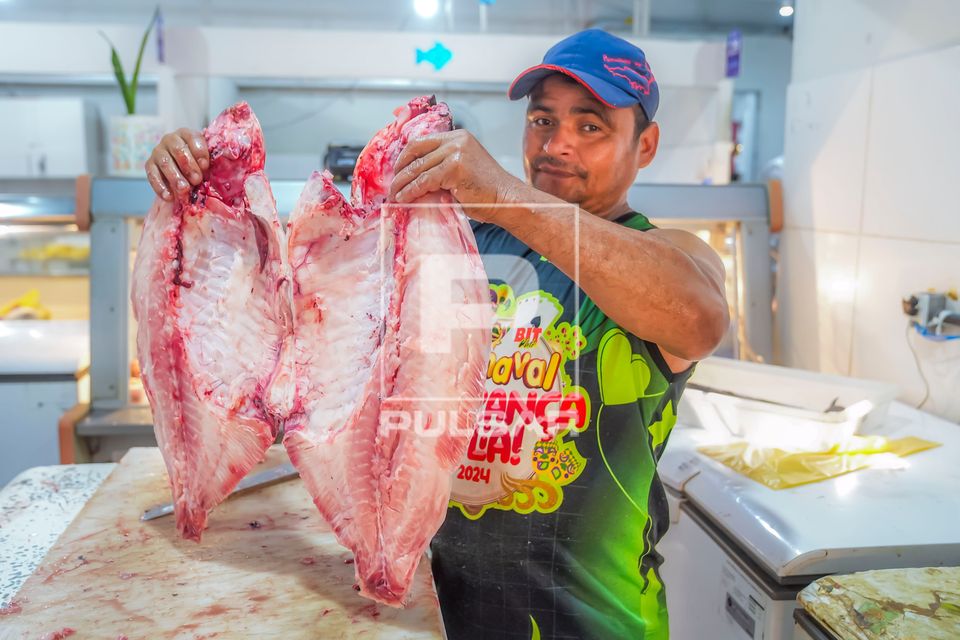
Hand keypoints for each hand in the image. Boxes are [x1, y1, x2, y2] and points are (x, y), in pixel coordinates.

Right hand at [145, 128, 209, 200]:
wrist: (182, 175)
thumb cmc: (198, 166)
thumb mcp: (206, 161)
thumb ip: (210, 161)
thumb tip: (219, 161)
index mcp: (186, 135)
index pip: (192, 137)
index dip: (199, 152)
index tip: (205, 166)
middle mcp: (170, 139)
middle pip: (177, 149)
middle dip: (188, 166)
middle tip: (197, 180)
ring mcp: (158, 151)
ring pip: (165, 162)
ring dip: (175, 177)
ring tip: (184, 189)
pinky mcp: (149, 165)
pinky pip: (152, 174)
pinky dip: (160, 186)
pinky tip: (169, 196)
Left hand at [389, 129, 527, 222]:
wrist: (506, 199)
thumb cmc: (486, 191)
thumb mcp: (462, 169)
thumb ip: (442, 166)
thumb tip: (413, 176)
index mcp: (458, 136)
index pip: (422, 141)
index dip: (405, 156)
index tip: (397, 170)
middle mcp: (457, 140)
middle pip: (416, 151)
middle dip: (400, 169)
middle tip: (392, 185)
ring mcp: (456, 152)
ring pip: (418, 167)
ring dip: (402, 183)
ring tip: (395, 195)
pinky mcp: (455, 168)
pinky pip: (425, 180)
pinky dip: (411, 191)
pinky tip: (405, 199)